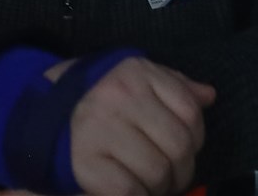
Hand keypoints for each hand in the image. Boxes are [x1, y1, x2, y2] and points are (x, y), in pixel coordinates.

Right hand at [68, 57, 215, 195]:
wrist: (48, 117)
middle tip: (171, 178)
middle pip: (178, 146)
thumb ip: (175, 87)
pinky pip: (129, 190)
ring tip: (152, 185)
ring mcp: (100, 128)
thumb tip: (209, 96)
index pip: (190, 111)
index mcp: (137, 73)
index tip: (185, 151)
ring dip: (160, 188)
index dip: (196, 138)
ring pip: (157, 172)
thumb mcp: (140, 81)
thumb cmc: (106, 101)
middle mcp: (120, 96)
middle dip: (182, 171)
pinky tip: (134, 191)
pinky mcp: (85, 161)